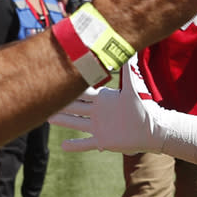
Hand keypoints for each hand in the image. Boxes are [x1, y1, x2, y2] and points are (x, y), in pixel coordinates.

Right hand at [53, 61, 196, 162]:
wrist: (153, 130)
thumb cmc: (143, 108)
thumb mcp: (131, 88)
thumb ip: (127, 69)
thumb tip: (128, 49)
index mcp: (103, 99)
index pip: (82, 92)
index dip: (69, 87)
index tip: (56, 79)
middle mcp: (98, 112)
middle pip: (75, 107)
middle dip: (60, 104)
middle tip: (43, 98)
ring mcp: (99, 127)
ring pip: (76, 123)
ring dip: (63, 121)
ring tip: (48, 118)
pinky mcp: (103, 141)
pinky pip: (86, 144)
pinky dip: (75, 146)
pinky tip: (63, 147)